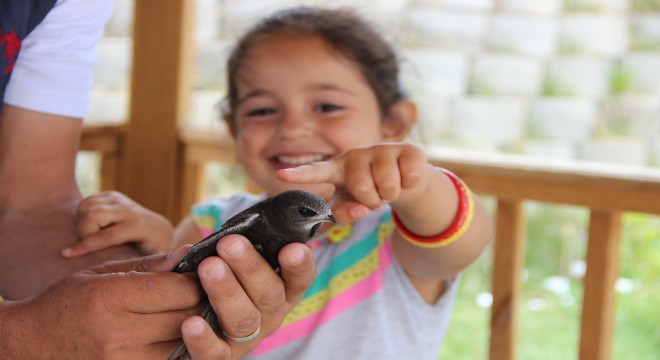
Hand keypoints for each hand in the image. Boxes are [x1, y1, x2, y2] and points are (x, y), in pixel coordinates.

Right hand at [1, 247, 210, 358]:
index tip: (205, 274)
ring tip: (198, 313)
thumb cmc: (70, 300)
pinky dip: (179, 349)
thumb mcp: (104, 272)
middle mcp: (118, 333)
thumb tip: (190, 253)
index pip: (176, 289)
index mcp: (112, 298)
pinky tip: (180, 335)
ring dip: (196, 329)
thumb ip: (150, 265)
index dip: (198, 280)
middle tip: (212, 292)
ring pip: (183, 345)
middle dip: (203, 303)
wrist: (32, 343)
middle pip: (185, 317)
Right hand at [63, 191, 172, 256]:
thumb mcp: (151, 262)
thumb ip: (140, 267)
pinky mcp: (111, 195)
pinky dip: (83, 214)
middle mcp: (128, 209)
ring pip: (86, 206)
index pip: (106, 236)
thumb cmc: (153, 253)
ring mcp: (119, 199)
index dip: (85, 246)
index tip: (66, 254)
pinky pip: (86, 201)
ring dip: (82, 223)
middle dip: (83, 232)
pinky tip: (94, 226)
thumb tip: (127, 281)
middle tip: (89, 244)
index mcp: (138, 227)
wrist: (160, 230)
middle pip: (91, 215)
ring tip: (93, 236)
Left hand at [181, 234, 316, 358]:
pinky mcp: (221, 356)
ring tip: (209, 267)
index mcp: (282, 289)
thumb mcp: (232, 257)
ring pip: (243, 319)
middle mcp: (270, 314)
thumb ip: (233, 243)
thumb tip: (223, 235)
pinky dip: (204, 340)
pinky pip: (215, 354)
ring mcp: (247, 338)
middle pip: (268, 294)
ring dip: (226, 292)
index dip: (299, 265)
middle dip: (250, 267)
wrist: (192, 312)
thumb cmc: (220, 275)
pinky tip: (191, 323)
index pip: (300, 277)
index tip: (292, 249)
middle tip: (230, 244)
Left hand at [277, 142, 430, 222]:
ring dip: (391, 195)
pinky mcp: (406, 148)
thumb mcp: (353, 207)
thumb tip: (359, 210)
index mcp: (336, 170)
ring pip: (387, 185)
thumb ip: (346, 213)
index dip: (299, 174)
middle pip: (362, 188)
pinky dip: (409, 186)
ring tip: (389, 187)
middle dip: (372, 201)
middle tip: (375, 196)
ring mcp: (380, 148)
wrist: (405, 182)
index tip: (281, 175)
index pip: (315, 172)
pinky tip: (406, 177)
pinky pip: (408, 178)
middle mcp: (355, 155)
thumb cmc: (371, 194)